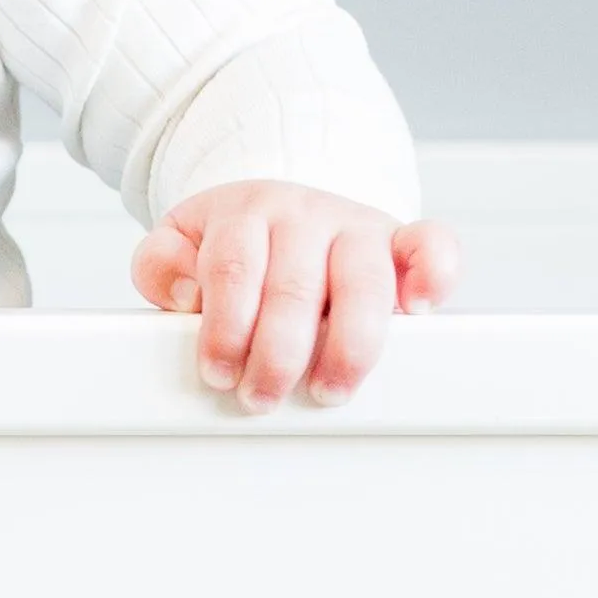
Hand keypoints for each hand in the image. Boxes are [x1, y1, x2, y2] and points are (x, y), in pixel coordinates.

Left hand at [131, 182, 451, 411]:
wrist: (283, 200)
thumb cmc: (235, 241)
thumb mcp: (182, 241)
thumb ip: (162, 264)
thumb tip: (187, 294)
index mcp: (247, 214)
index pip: (234, 269)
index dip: (225, 328)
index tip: (218, 373)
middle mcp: (305, 216)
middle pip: (295, 286)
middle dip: (277, 355)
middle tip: (260, 397)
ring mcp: (358, 227)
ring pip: (364, 282)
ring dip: (347, 346)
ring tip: (327, 390)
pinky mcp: (400, 240)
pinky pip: (431, 244)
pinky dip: (435, 272)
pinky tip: (417, 309)